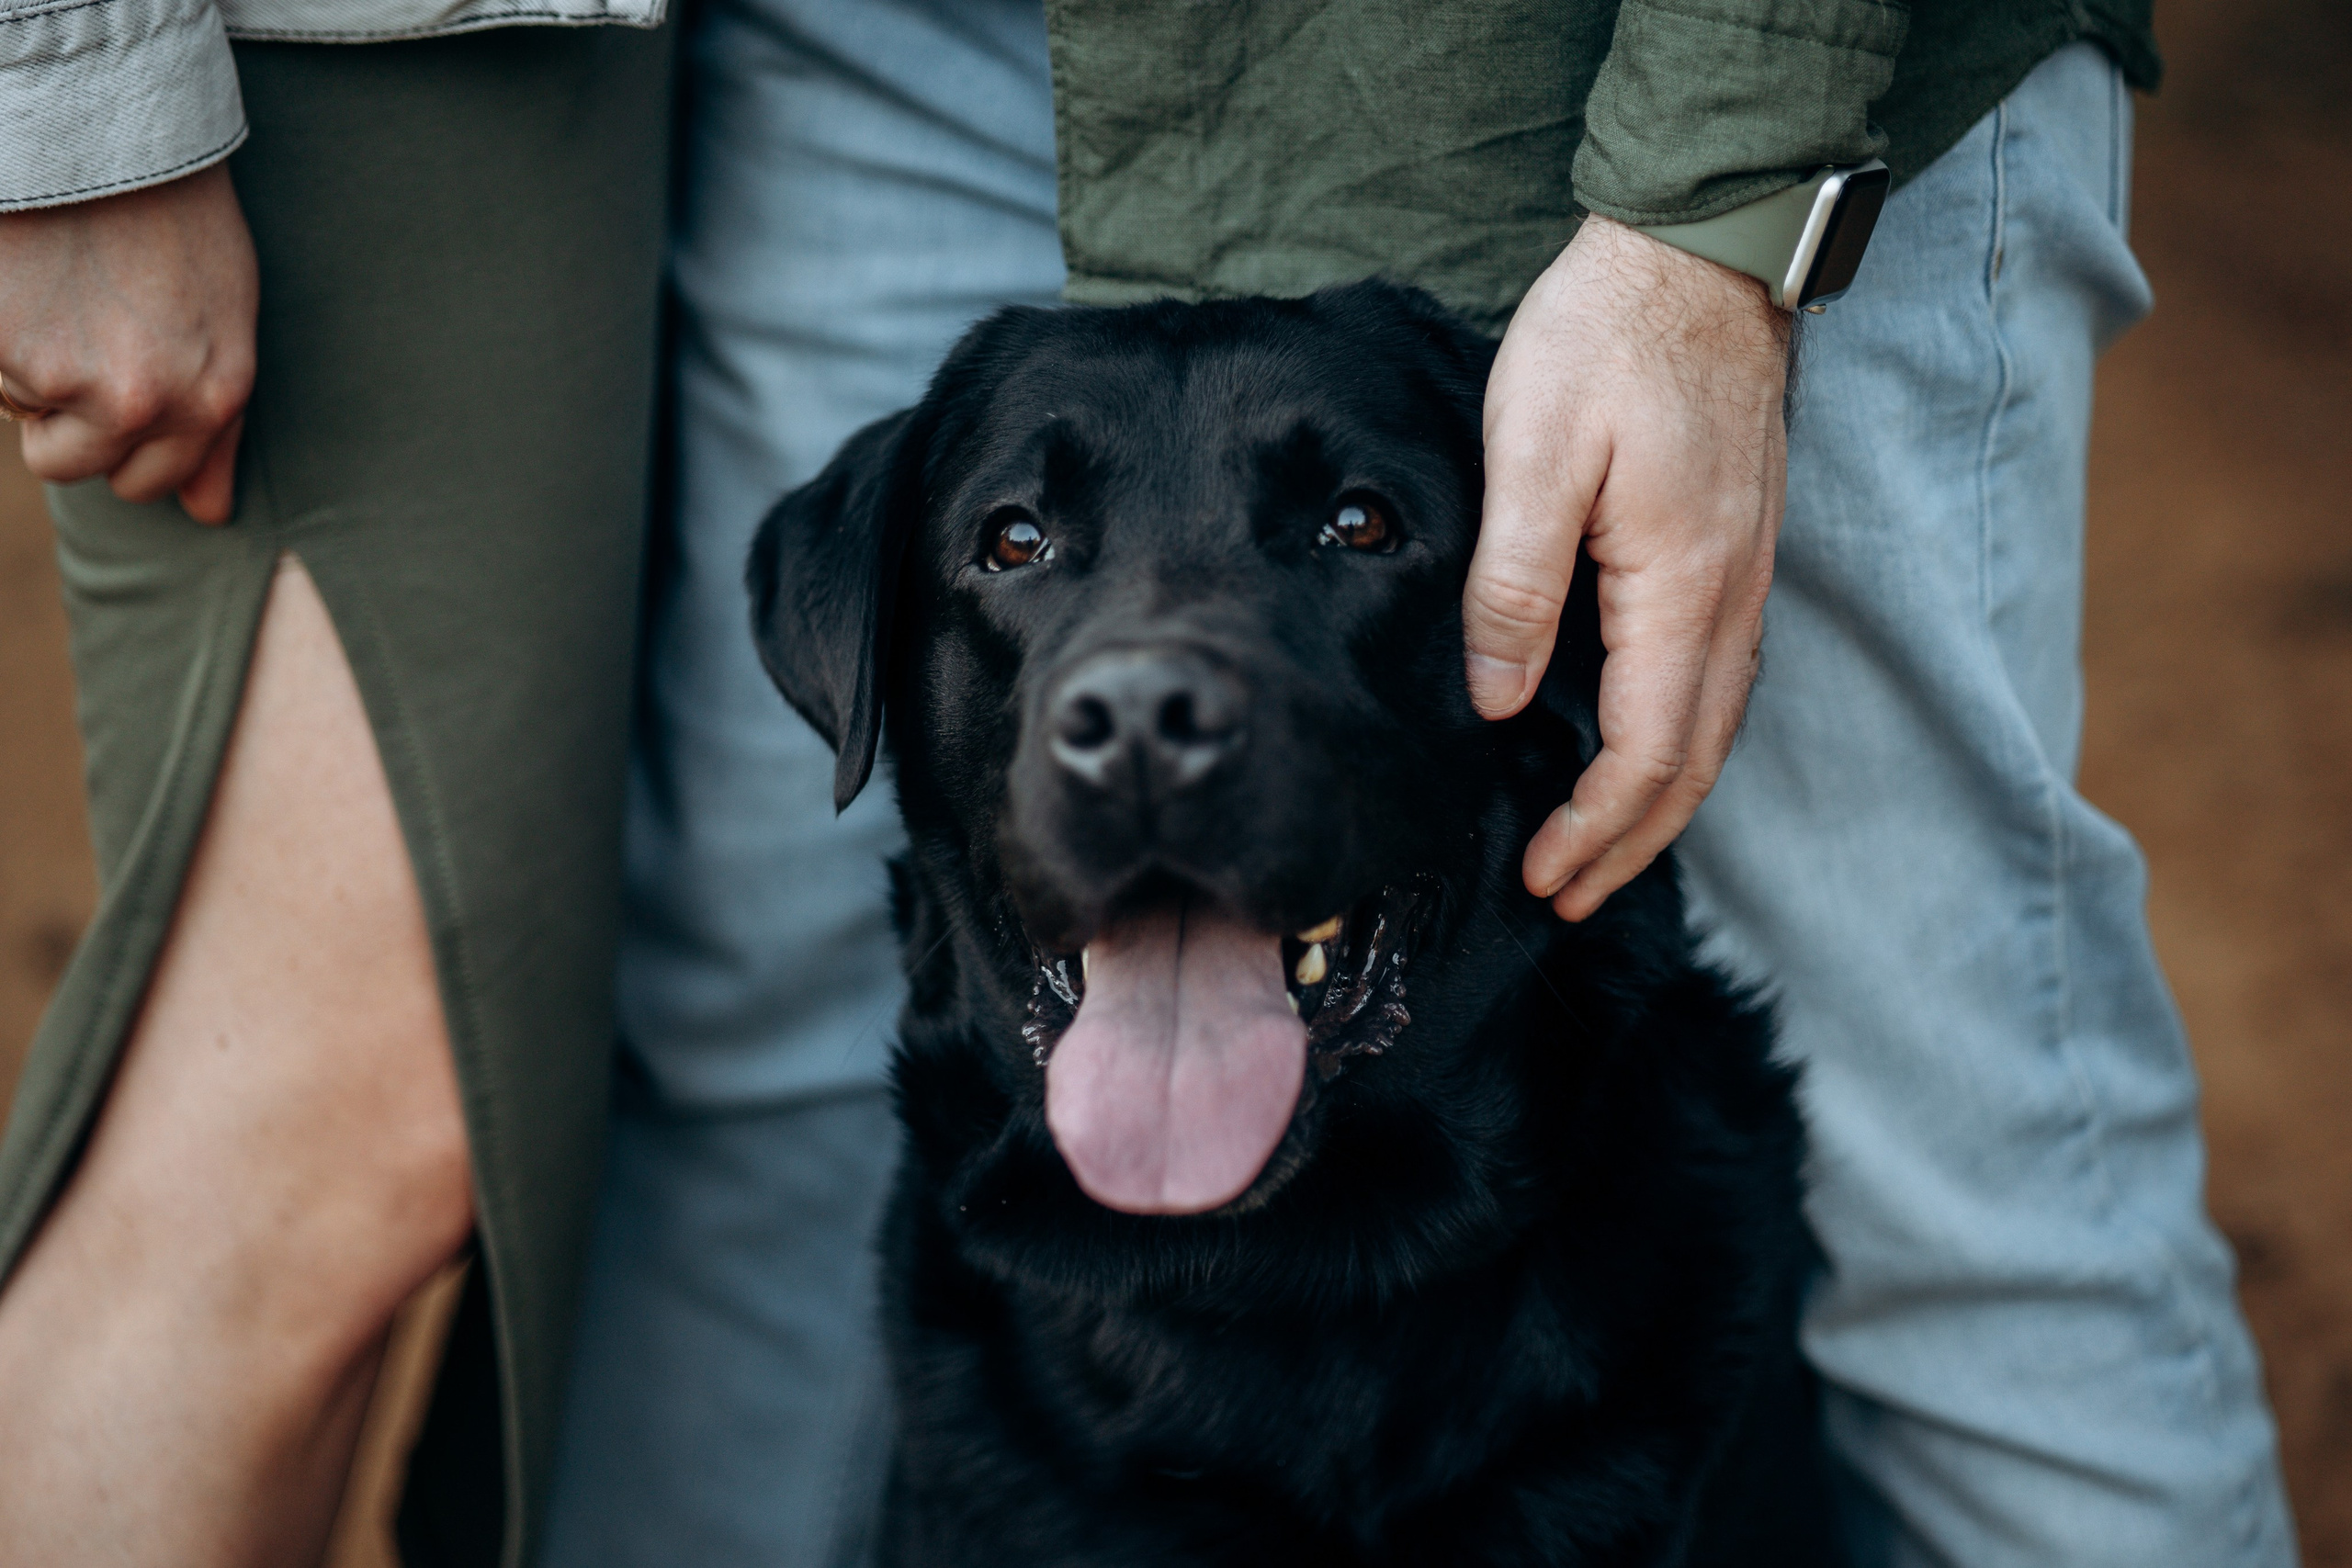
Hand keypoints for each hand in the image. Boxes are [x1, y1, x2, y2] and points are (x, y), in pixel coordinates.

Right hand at [0, 164, 257, 523]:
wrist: (107, 129)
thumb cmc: (175, 215)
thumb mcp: (226, 321)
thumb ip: (215, 424)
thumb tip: (208, 514)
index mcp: (215, 396)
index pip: (155, 483)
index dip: (124, 447)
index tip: (110, 401)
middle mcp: (147, 402)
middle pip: (78, 468)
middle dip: (65, 423)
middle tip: (71, 344)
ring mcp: (70, 379)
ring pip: (23, 420)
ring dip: (25, 377)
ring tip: (53, 298)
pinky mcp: (4, 351)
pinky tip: (24, 281)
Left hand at [1466, 214, 1789, 920]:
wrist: (1701, 252)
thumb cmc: (1610, 337)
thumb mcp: (1536, 452)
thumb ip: (1516, 583)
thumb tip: (1501, 701)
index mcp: (1682, 587)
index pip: (1648, 753)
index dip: (1596, 829)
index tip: (1543, 876)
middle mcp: (1732, 598)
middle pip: (1691, 763)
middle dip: (1631, 844)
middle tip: (1566, 896)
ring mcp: (1745, 576)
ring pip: (1712, 727)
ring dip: (1658, 803)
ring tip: (1598, 851)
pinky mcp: (1735, 551)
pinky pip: (1716, 679)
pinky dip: (1677, 742)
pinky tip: (1637, 751)